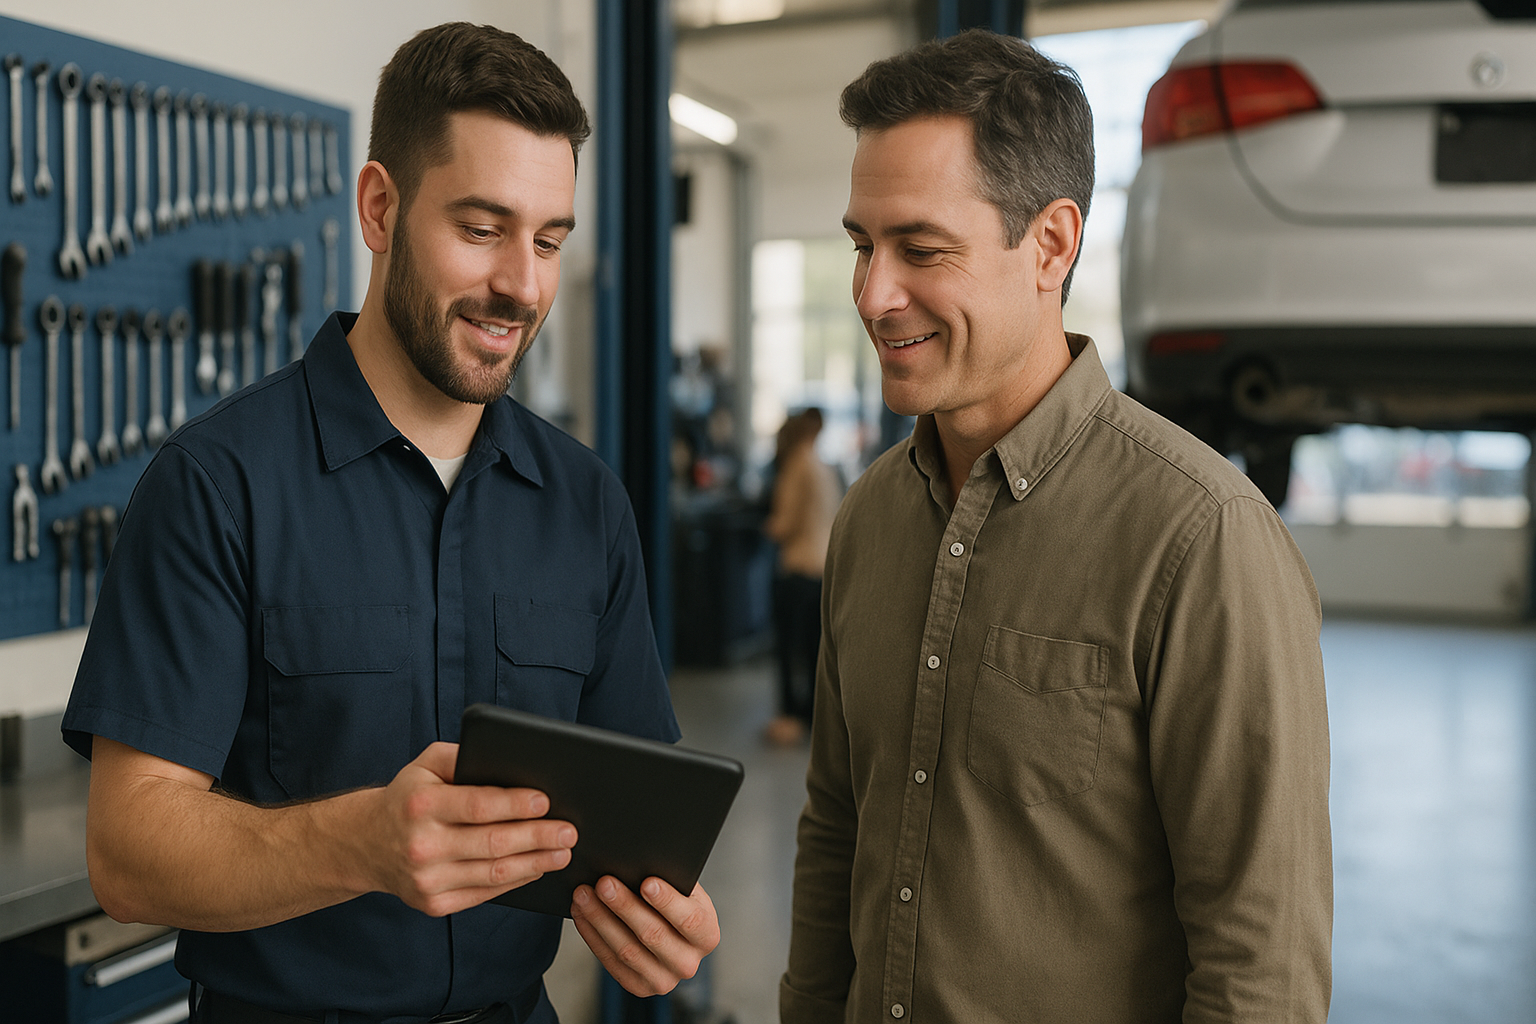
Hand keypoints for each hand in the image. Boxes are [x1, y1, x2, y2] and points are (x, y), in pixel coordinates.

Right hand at [359, 742, 577, 916]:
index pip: (479, 806)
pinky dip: (516, 881)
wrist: (366, 844)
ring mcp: (427, 880)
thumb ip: (463, 756)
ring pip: (494, 873)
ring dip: (535, 863)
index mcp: (421, 805)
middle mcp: (422, 845)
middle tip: (569, 831)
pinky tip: (536, 869)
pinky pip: (484, 893)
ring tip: (562, 853)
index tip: (546, 802)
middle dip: (538, 837)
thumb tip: (511, 760)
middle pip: (493, 843)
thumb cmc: (408, 798)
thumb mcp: (426, 764)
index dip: (516, 805)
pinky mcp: (433, 904)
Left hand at [571, 876, 719, 995]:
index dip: (668, 901)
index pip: (690, 920)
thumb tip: (641, 864)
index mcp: (707, 936)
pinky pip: (610, 961)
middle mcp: (688, 963)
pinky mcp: (638, 986)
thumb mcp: (684, 891)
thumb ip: (671, 881)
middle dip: (625, 906)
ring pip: (627, 950)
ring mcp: (663, 980)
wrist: (668, 931)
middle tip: (604, 883)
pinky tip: (582, 913)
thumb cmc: (675, 902)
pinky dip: (593, 935)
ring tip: (584, 894)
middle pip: (653, 934)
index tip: (647, 882)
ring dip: (600, 919)